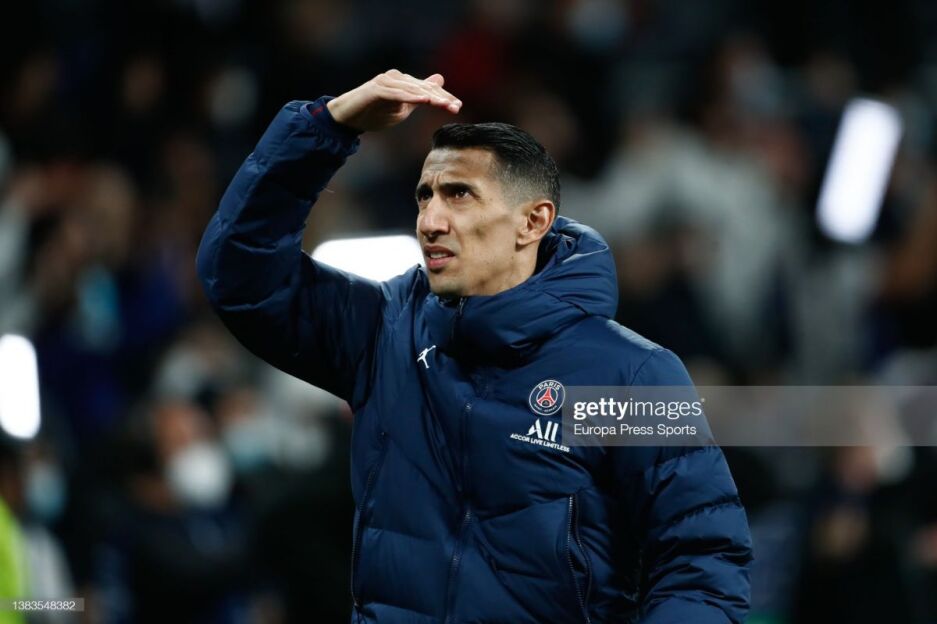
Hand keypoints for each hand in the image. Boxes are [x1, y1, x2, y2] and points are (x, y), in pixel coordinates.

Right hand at [326, 70, 460, 131]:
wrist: (348, 117)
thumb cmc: (374, 113)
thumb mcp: (402, 107)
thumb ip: (420, 96)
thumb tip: (439, 81)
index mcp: (404, 82)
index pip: (428, 90)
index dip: (443, 97)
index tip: (458, 107)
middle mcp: (396, 78)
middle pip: (423, 88)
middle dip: (441, 98)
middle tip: (456, 107)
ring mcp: (386, 81)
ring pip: (412, 89)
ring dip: (429, 97)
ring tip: (444, 104)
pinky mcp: (376, 89)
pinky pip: (397, 93)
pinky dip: (411, 97)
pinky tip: (423, 101)